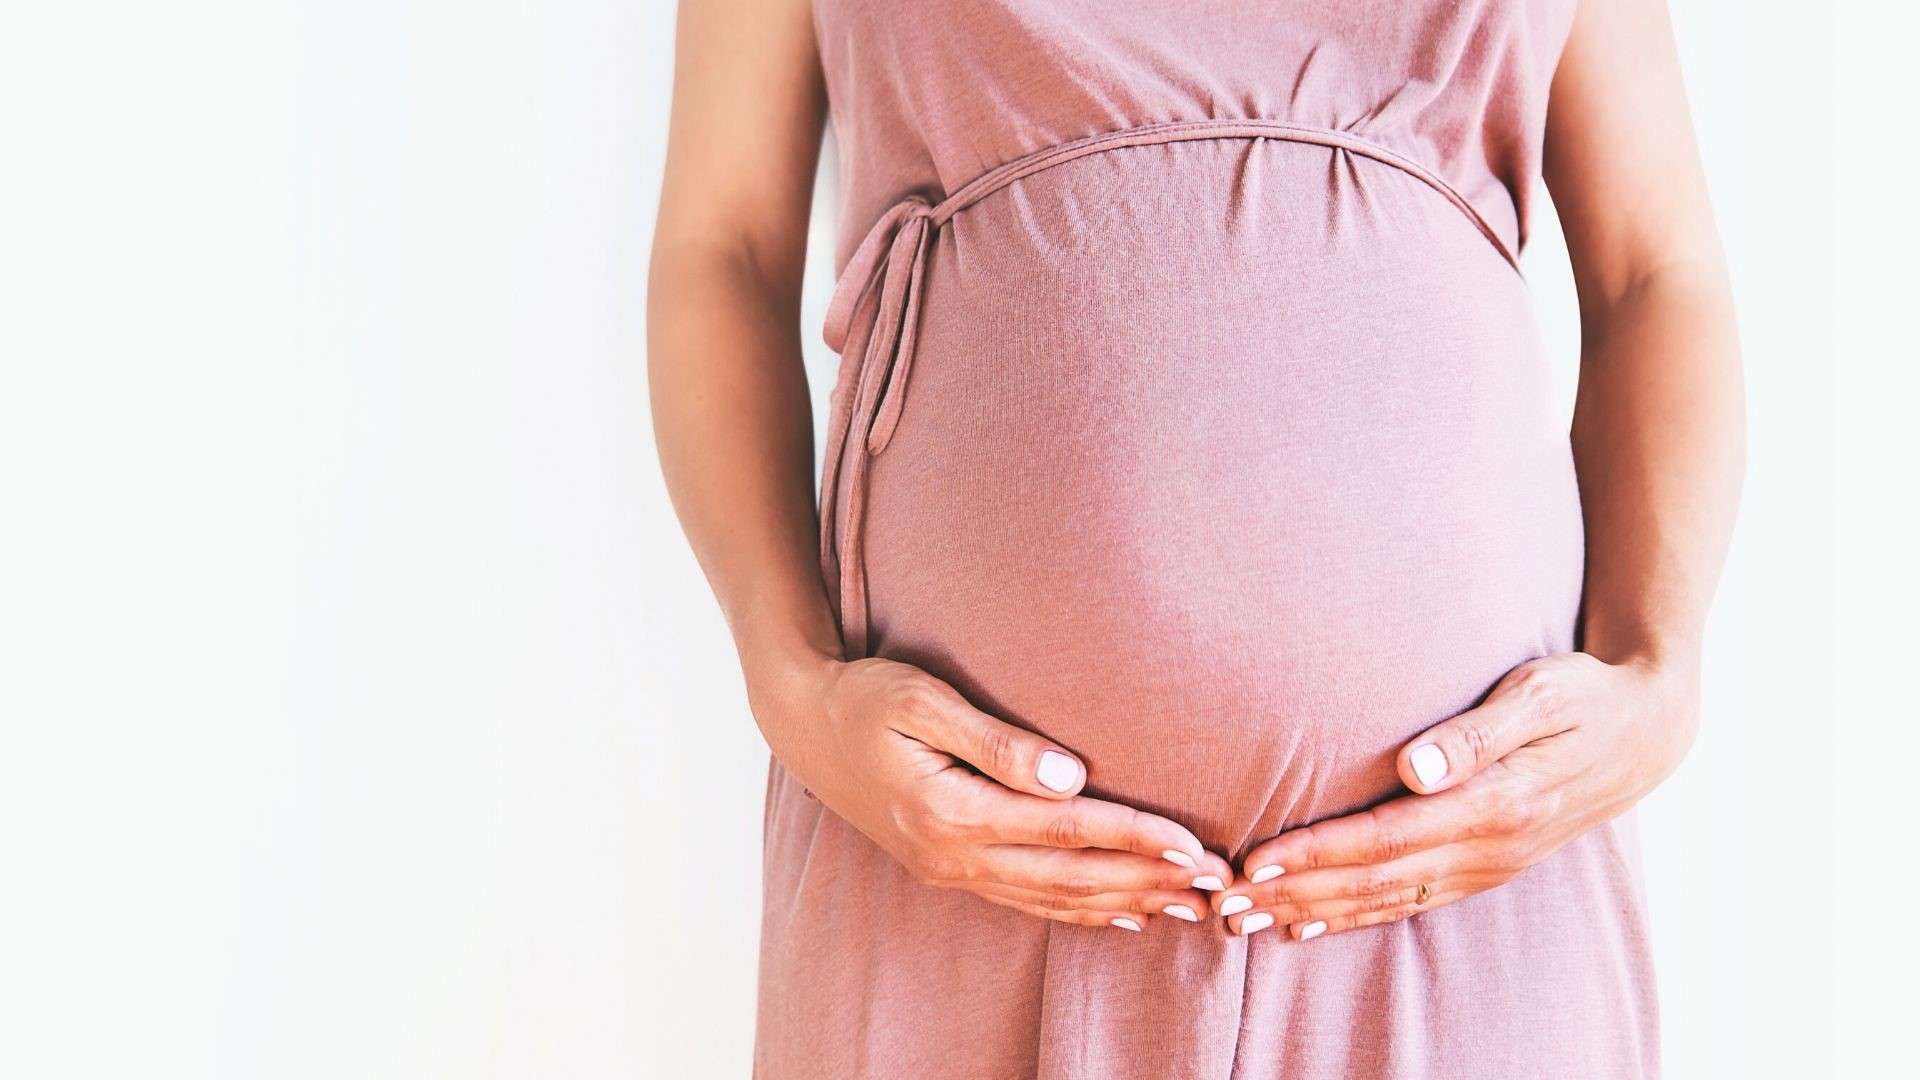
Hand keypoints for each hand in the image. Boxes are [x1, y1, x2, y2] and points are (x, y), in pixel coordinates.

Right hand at [752, 654, 1232, 931]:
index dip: (1136, 838)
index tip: (1194, 844)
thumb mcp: (923, 700)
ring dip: (1125, 903)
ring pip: (1054, 897)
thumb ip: (997, 741)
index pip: (1068, 829)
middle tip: (1216, 887)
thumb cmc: (864, 695)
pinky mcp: (948, 867)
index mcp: (954, 811)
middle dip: (1149, 882)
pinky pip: (1026, 901)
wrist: (800, 722)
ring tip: (1187, 906)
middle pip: (1071, 876)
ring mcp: (950, 868)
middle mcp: (955, 854)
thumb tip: (1071, 775)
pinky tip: (1118, 914)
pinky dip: (1078, 910)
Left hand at [1210, 652, 1697, 938]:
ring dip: (1312, 914)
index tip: (1256, 861)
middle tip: (1224, 904)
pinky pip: (1410, 904)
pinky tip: (1308, 927)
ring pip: (1386, 900)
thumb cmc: (1582, 695)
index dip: (1318, 853)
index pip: (1386, 836)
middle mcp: (1490, 847)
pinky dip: (1356, 918)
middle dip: (1295, 895)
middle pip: (1374, 880)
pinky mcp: (1487, 868)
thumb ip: (1475, 732)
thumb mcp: (1538, 694)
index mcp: (1496, 803)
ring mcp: (1488, 865)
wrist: (1647, 731)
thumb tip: (1412, 766)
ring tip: (1247, 922)